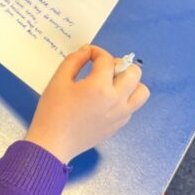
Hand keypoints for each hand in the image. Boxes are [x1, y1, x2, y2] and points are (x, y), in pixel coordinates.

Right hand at [25, 45, 148, 163]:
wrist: (53, 143)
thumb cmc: (53, 112)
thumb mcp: (58, 80)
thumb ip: (74, 60)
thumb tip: (87, 51)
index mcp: (100, 87)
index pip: (107, 59)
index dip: (96, 52)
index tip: (88, 54)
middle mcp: (116, 100)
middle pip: (134, 71)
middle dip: (118, 64)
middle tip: (102, 69)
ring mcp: (121, 114)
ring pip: (141, 90)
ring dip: (130, 82)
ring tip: (112, 84)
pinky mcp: (119, 124)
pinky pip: (132, 105)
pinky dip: (125, 97)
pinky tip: (106, 99)